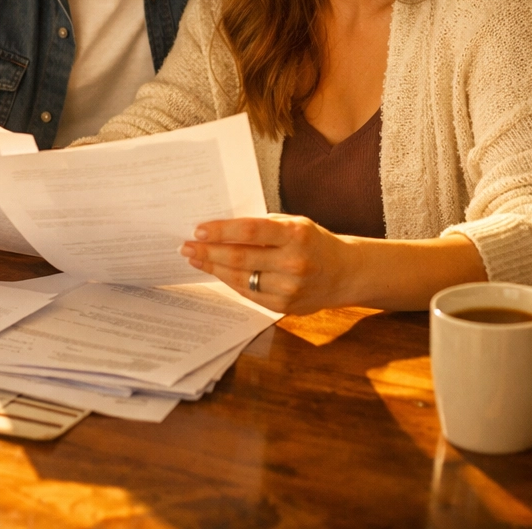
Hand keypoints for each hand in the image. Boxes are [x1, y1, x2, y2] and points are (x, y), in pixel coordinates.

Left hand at [181, 215, 357, 313]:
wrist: (345, 273)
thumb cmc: (313, 241)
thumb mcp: (294, 224)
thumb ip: (262, 226)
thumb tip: (221, 229)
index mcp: (296, 235)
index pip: (251, 230)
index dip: (222, 231)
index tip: (199, 230)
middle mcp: (294, 262)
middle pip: (240, 258)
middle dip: (208, 252)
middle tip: (186, 246)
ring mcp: (289, 288)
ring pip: (241, 279)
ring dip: (213, 269)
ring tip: (195, 259)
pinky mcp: (284, 306)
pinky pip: (248, 293)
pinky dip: (229, 282)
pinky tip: (216, 272)